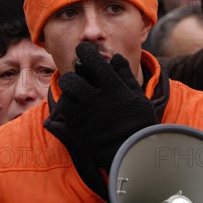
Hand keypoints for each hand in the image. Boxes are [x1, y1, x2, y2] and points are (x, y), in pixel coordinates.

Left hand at [55, 42, 156, 171]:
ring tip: (77, 96)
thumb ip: (124, 74)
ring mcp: (84, 115)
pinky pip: (63, 113)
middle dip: (72, 76)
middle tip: (79, 80)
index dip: (85, 51)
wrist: (132, 153)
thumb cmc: (138, 122)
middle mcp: (95, 99)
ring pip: (64, 96)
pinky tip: (77, 110)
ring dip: (69, 93)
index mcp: (112, 87)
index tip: (83, 50)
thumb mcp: (137, 95)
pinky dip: (68, 109)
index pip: (92, 60)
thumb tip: (114, 57)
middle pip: (70, 79)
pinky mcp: (76, 130)